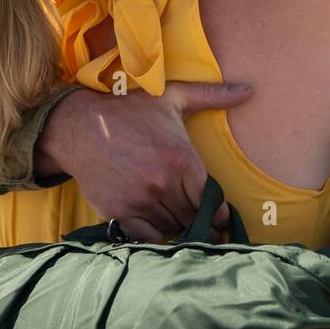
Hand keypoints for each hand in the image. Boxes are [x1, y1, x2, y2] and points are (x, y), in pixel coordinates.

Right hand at [37, 81, 253, 241]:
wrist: (80, 125)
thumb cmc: (130, 110)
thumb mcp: (173, 97)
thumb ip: (212, 95)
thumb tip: (249, 90)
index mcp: (182, 158)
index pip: (212, 200)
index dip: (219, 212)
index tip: (219, 217)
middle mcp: (163, 182)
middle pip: (193, 217)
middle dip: (199, 220)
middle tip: (203, 223)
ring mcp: (140, 199)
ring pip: (172, 228)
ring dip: (177, 226)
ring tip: (177, 217)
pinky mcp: (119, 212)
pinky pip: (148, 238)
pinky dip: (156, 236)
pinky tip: (156, 224)